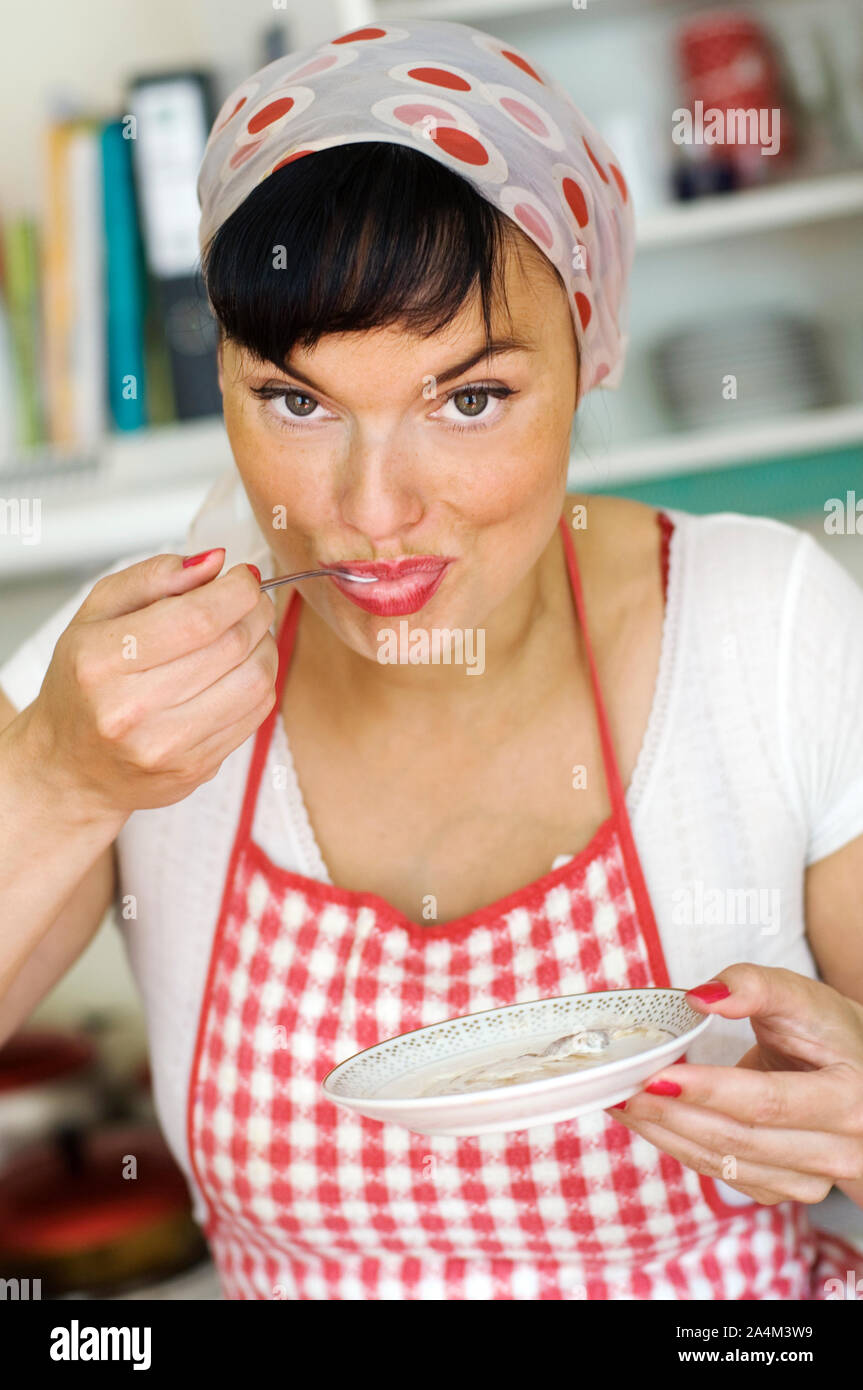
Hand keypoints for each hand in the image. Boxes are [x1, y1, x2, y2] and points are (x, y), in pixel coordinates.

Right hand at [27, 549, 277, 818]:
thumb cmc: (83, 683)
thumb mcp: (96, 614)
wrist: (71, 766)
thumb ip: (154, 577)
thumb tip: (215, 561)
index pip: (198, 618)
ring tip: (244, 634)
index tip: (242, 577)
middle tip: (249, 600)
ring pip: (255, 680)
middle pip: (232, 645)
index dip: (237, 589)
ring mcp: (167, 746)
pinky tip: (239, 670)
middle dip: (255, 611)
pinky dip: (260, 681)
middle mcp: (131, 709)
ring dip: (264, 646)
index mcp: (101, 661)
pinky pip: (256, 713)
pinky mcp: (196, 768)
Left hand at [605, 964, 862, 1205]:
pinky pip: (722, 1172)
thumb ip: (755, 986)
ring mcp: (811, 1179)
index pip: (768, 1102)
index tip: (658, 1075)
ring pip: (725, 1163)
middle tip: (620, 1087)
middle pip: (739, 1139)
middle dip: (672, 1114)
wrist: (857, 1072)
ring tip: (620, 1100)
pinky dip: (678, 1145)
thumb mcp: (802, 996)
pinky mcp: (783, 1188)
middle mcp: (838, 1151)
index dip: (710, 1091)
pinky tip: (647, 1118)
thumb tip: (701, 997)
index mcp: (850, 1100)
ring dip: (665, 1133)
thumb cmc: (828, 1031)